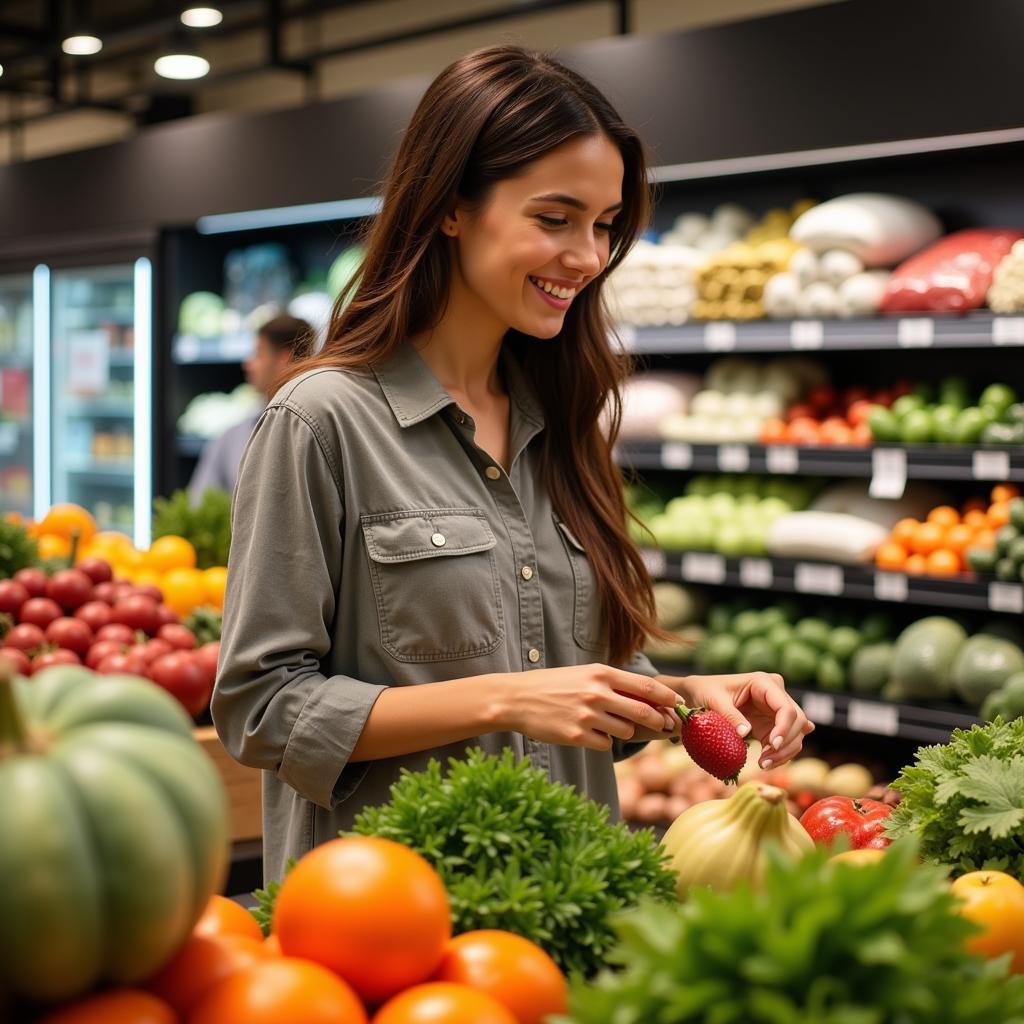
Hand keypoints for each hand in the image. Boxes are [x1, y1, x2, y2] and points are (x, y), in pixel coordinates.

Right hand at [499, 663, 680, 751]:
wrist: (518, 698)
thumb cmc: (556, 685)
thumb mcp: (586, 675)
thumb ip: (615, 685)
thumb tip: (652, 700)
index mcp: (602, 674)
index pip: (647, 686)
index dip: (668, 698)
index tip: (679, 705)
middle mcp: (597, 693)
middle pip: (644, 712)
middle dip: (659, 721)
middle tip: (665, 726)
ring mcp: (587, 716)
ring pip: (626, 732)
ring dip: (624, 731)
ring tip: (608, 724)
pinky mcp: (577, 736)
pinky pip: (606, 745)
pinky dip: (602, 742)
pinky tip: (588, 733)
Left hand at [659, 671, 813, 768]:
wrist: (698, 695)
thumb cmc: (705, 691)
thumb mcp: (714, 701)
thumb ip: (730, 715)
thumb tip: (746, 733)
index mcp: (763, 682)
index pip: (786, 707)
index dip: (784, 728)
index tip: (772, 745)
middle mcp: (775, 694)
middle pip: (797, 721)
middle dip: (785, 744)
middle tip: (764, 761)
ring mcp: (775, 710)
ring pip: (796, 733)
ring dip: (785, 752)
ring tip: (763, 765)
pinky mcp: (772, 724)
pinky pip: (786, 741)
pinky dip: (781, 754)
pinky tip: (767, 763)